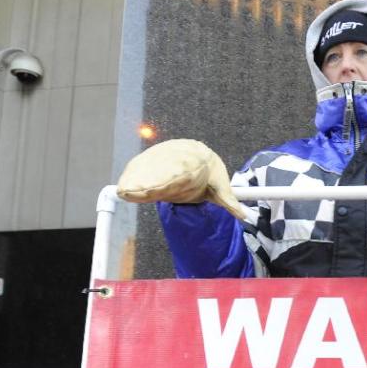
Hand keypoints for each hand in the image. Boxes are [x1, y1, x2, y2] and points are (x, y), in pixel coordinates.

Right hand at [117, 139, 244, 219]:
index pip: (179, 175)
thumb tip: (244, 215)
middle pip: (159, 171)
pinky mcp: (150, 158)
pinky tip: (122, 187)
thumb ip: (229, 202)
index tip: (155, 190)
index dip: (166, 182)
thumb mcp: (220, 188)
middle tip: (131, 192)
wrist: (199, 152)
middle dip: (146, 182)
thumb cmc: (209, 175)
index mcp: (194, 168)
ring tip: (123, 191)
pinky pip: (139, 166)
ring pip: (147, 168)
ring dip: (134, 179)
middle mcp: (176, 160)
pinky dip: (130, 175)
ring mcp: (161, 158)